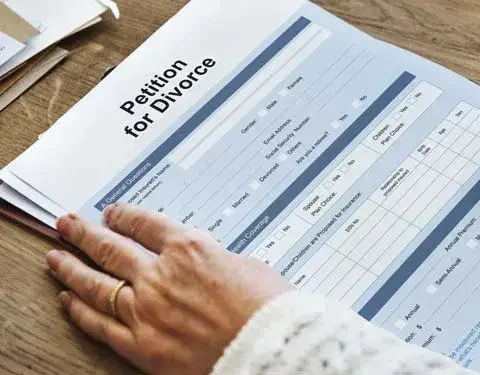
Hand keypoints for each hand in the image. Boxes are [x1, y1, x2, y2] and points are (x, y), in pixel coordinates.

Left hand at [46, 203, 292, 374]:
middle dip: (85, 233)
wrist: (267, 348)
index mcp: (190, 249)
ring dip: (72, 268)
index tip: (112, 213)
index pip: (144, 224)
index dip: (124, 216)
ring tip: (56, 258)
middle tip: (68, 224)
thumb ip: (216, 259)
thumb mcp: (247, 265)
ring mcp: (146, 310)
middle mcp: (160, 275)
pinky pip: (101, 324)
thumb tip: (206, 262)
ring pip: (96, 283)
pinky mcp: (141, 345)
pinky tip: (69, 301)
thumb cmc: (267, 308)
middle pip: (111, 247)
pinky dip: (80, 311)